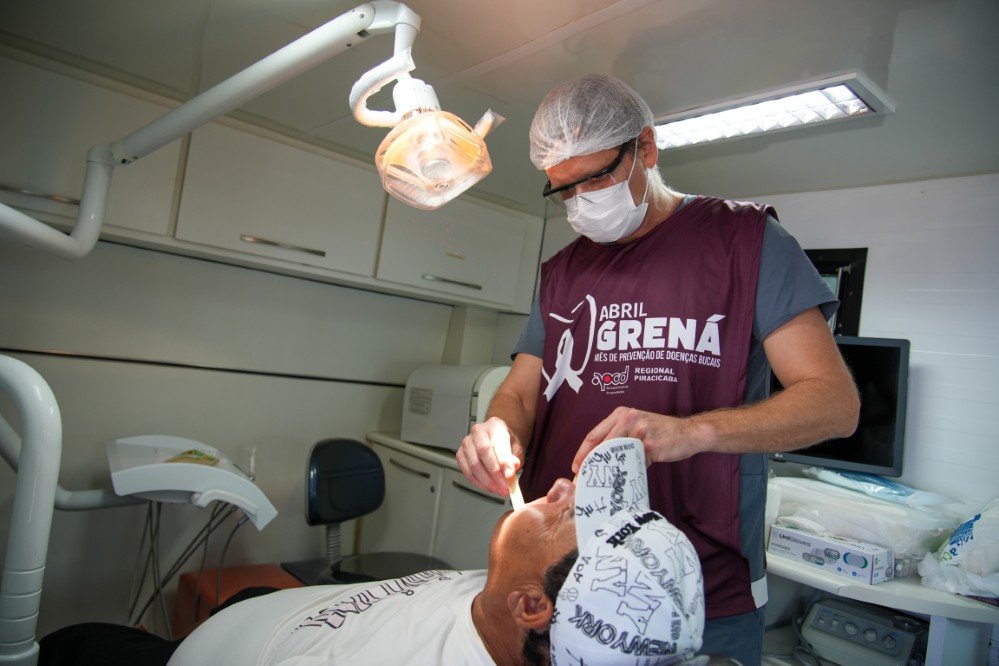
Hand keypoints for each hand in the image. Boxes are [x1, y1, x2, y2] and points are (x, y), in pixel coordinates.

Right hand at [456, 417, 523, 496]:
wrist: (496, 441)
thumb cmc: (506, 444)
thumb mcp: (516, 449)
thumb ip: (515, 458)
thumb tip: (510, 469)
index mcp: (495, 425)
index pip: (497, 443)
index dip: (503, 461)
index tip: (510, 476)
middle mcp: (478, 431)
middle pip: (483, 452)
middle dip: (495, 473)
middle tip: (505, 487)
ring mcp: (467, 442)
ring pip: (474, 464)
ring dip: (487, 481)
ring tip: (499, 489)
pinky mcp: (460, 455)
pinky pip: (467, 472)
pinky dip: (479, 483)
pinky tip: (489, 487)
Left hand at [571, 406, 701, 472]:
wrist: (689, 433)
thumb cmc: (661, 432)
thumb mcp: (637, 426)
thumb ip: (619, 437)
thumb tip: (599, 460)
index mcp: (621, 414)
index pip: (594, 434)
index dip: (582, 453)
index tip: (576, 467)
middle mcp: (628, 418)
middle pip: (600, 445)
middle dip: (591, 464)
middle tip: (585, 479)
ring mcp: (639, 430)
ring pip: (616, 454)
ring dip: (609, 470)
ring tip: (604, 482)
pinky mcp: (650, 443)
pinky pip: (634, 461)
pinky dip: (631, 470)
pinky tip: (629, 477)